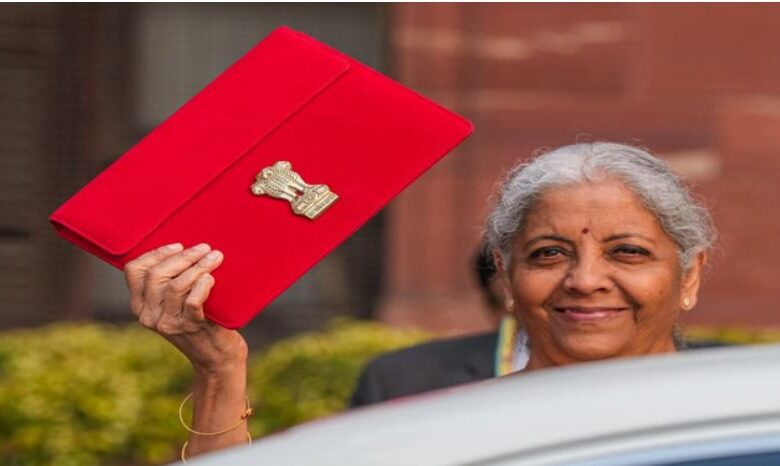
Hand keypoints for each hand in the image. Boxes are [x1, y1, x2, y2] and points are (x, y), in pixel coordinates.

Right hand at [124, 243, 247, 374]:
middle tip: (204, 249)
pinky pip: (192, 301)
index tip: (178, 245)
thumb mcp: (175, 305)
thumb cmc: (200, 322)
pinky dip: (203, 285)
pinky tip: (212, 278)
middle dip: (183, 256)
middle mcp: (150, 316)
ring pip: (176, 285)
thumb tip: (182, 247)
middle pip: (157, 274)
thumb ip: (169, 283)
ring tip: (215, 258)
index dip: (156, 253)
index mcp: (140, 306)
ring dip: (198, 266)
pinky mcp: (191, 328)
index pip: (134, 270)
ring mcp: (169, 323)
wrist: (216, 359)